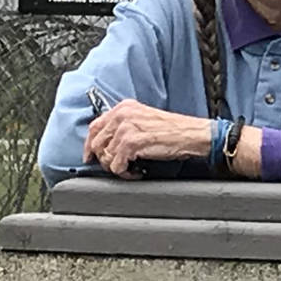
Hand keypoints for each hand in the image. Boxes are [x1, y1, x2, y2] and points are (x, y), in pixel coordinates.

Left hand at [84, 99, 209, 178]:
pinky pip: (116, 166)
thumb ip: (123, 124)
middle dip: (104, 159)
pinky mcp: (131, 144)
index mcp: (123, 107)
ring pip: (105, 157)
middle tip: (117, 165)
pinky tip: (136, 171)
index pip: (94, 126)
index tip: (90, 156)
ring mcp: (125, 129)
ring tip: (130, 168)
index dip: (90, 144)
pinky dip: (125, 173)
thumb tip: (106, 142)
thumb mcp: (143, 118)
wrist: (190, 134)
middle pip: (96, 143)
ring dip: (116, 167)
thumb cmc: (172, 129)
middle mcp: (122, 115)